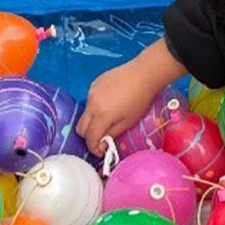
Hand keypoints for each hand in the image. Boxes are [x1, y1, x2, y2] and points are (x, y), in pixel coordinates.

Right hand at [77, 39, 187, 155]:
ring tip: (109, 118)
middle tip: (102, 137)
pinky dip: (95, 107)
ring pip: (85, 113)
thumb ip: (111, 134)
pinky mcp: (94, 83)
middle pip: (80, 127)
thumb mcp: (128, 122)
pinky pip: (90, 100)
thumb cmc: (140, 100)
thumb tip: (101, 144)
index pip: (89, 138)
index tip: (102, 151)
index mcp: (101, 115)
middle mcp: (91, 103)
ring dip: (93, 121)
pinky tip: (110, 103)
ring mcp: (91, 92)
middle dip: (89, 136)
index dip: (94, 148)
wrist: (143, 73)